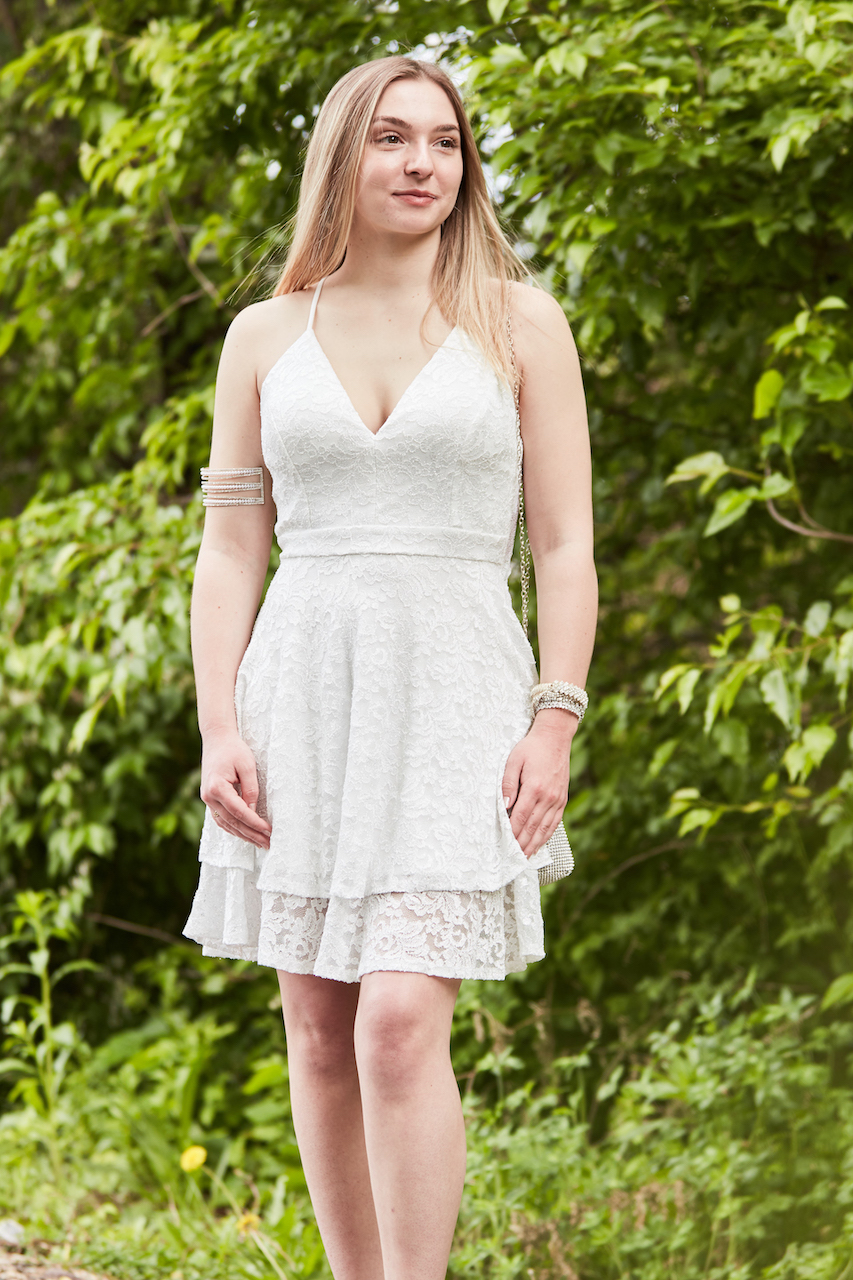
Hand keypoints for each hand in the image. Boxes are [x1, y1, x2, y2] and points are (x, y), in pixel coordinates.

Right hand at [200, 730, 271, 849]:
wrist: (216, 739)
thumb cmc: (233, 749)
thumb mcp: (247, 766)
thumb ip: (251, 790)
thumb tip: (253, 811)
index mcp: (217, 787)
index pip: (239, 811)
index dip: (254, 823)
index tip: (269, 830)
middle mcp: (208, 796)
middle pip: (232, 822)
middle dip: (251, 834)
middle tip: (268, 843)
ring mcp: (206, 799)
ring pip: (225, 824)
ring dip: (243, 835)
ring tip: (260, 842)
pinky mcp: (209, 799)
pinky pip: (221, 819)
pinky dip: (233, 828)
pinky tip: (246, 833)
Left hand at [501, 712, 573, 856]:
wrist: (555, 737)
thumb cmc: (531, 748)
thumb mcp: (514, 760)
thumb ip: (508, 783)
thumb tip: (504, 805)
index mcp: (534, 788)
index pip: (521, 817)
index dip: (512, 834)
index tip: (504, 846)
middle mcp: (548, 797)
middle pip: (533, 827)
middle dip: (522, 844)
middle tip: (512, 859)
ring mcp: (558, 799)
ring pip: (545, 828)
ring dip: (534, 844)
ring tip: (525, 857)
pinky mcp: (562, 799)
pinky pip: (555, 822)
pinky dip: (546, 835)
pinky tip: (539, 843)